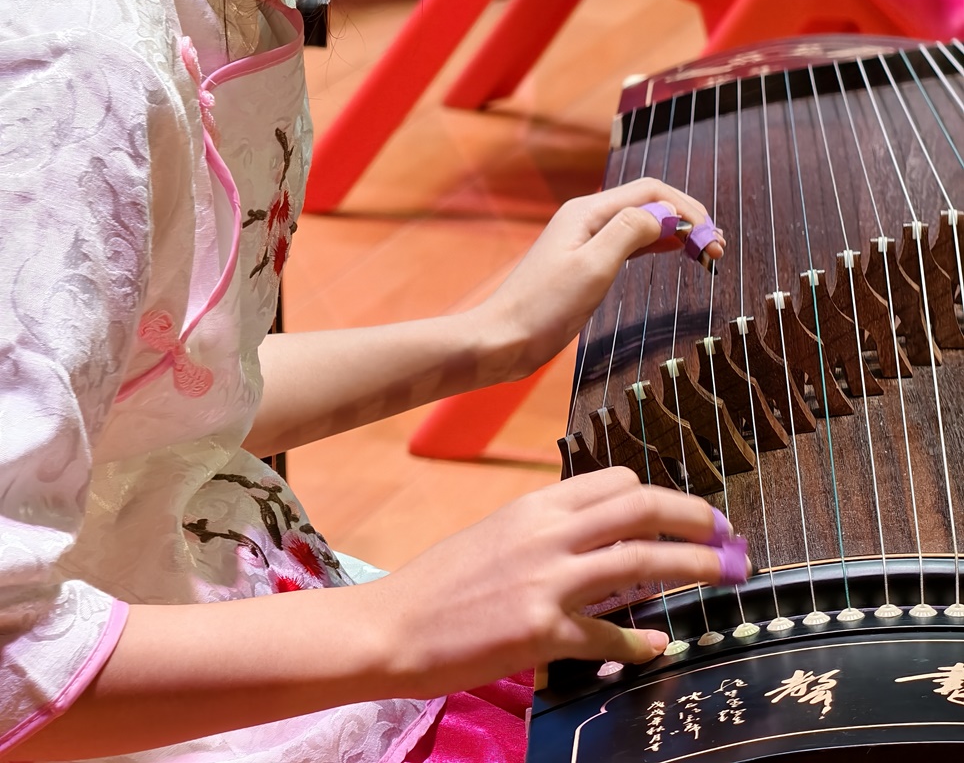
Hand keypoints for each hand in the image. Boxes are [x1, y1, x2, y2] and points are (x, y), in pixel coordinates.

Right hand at [368, 468, 745, 698]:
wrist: (395, 625)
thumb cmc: (442, 581)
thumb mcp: (498, 533)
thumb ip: (548, 528)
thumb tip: (599, 535)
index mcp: (536, 505)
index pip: (617, 481)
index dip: (662, 495)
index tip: (689, 512)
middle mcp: (547, 533)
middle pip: (642, 508)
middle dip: (696, 518)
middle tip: (728, 534)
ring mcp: (547, 581)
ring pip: (642, 561)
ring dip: (693, 567)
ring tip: (725, 575)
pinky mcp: (542, 631)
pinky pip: (610, 635)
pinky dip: (642, 641)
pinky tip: (659, 646)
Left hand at [477, 178, 723, 378]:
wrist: (502, 339)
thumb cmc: (542, 307)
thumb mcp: (592, 267)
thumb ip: (628, 232)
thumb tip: (665, 214)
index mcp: (588, 211)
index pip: (651, 192)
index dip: (687, 210)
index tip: (712, 239)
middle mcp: (587, 218)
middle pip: (648, 203)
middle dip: (686, 220)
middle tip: (717, 249)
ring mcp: (584, 240)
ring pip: (640, 223)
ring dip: (674, 233)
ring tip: (705, 251)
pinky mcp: (583, 263)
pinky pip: (627, 243)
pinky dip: (655, 245)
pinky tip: (672, 253)